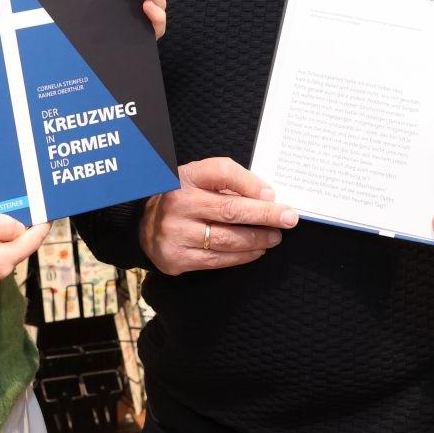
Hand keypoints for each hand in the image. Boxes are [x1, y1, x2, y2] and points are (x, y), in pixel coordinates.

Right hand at [140, 157, 297, 274]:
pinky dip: (242, 256)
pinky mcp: (176, 257)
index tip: (274, 196)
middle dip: (265, 215)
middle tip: (289, 218)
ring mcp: (175, 233)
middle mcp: (177, 203)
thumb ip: (230, 181)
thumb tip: (267, 197)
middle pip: (230, 209)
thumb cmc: (183, 197)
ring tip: (275, 237)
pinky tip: (256, 250)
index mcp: (185, 177)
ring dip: (257, 239)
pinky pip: (217, 259)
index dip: (251, 183)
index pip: (223, 172)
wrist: (144, 224)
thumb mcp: (199, 178)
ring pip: (227, 239)